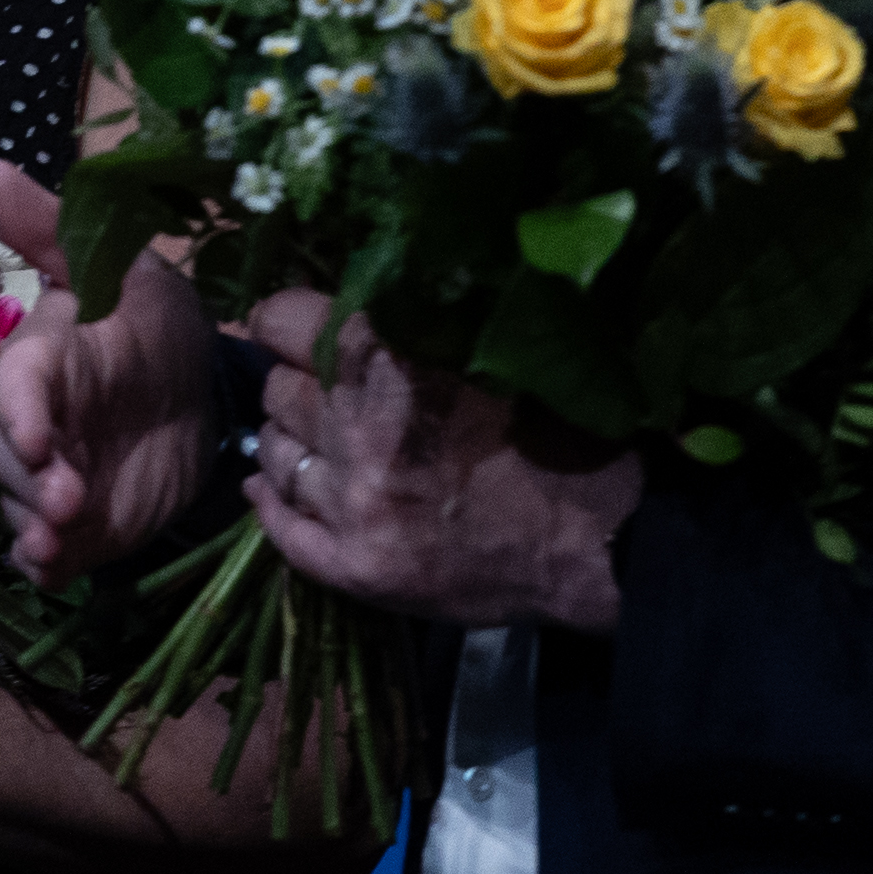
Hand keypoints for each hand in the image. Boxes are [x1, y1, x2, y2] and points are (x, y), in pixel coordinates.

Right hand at [0, 159, 216, 582]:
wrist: (193, 390)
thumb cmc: (146, 318)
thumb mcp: (114, 266)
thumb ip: (53, 228)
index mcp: (48, 360)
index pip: (22, 386)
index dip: (20, 413)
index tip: (32, 441)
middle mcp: (40, 424)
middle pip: (10, 458)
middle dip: (30, 483)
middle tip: (64, 501)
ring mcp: (56, 478)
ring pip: (25, 508)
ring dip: (36, 528)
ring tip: (57, 544)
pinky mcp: (82, 524)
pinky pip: (52, 551)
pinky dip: (48, 564)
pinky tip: (55, 572)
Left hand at [247, 288, 640, 632]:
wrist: (602, 538)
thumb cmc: (555, 432)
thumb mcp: (480, 349)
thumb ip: (404, 327)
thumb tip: (336, 307)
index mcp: (391, 356)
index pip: (282, 319)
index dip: (286, 323)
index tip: (294, 331)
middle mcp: (358, 426)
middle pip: (276, 389)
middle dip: (294, 385)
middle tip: (321, 394)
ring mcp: (353, 502)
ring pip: (273, 454)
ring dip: (290, 444)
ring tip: (317, 444)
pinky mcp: (357, 567)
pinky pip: (281, 530)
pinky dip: (270, 506)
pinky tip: (270, 492)